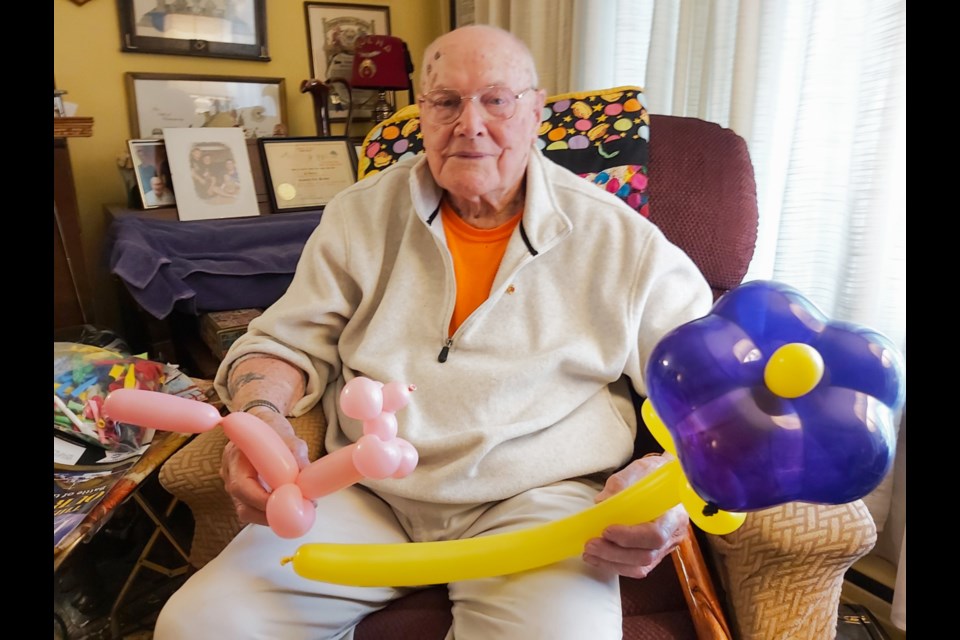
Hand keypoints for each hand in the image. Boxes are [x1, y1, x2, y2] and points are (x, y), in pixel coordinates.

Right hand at [219, 407, 310, 525]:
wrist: (260, 422)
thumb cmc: (272, 428)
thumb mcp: (289, 438)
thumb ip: (298, 458)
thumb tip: (309, 483)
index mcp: (235, 456)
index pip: (241, 486)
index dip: (261, 500)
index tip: (285, 503)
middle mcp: (229, 473)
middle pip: (241, 505)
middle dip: (268, 515)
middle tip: (293, 515)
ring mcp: (232, 484)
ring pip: (246, 511)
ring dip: (268, 517)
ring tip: (292, 513)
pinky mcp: (241, 491)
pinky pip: (250, 508)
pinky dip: (267, 512)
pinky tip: (285, 508)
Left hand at [582, 453, 689, 577]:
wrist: (666, 480)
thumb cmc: (655, 474)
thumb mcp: (640, 469)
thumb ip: (622, 484)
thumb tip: (602, 502)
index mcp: (674, 514)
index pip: (656, 535)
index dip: (630, 537)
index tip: (607, 530)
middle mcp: (673, 535)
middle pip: (646, 555)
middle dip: (614, 553)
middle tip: (590, 544)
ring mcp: (665, 548)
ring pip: (640, 566)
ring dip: (611, 562)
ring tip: (589, 553)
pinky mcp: (653, 554)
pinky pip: (635, 568)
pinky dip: (615, 566)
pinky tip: (597, 559)